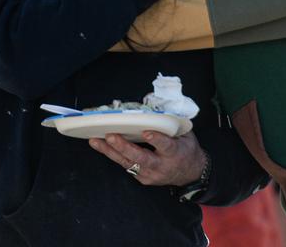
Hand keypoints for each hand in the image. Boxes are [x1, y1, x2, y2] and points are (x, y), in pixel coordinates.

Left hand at [88, 130, 205, 186]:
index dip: (156, 139)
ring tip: (95, 140)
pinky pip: (126, 165)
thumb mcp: (186, 134)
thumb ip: (172, 123)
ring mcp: (150, 174)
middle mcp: (161, 166)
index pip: (165, 146)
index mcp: (175, 153)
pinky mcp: (142, 178)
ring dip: (110, 151)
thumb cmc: (186, 150)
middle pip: (141, 158)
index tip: (146, 132)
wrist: (190, 174)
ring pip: (128, 162)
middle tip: (110, 136)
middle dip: (124, 147)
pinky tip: (101, 146)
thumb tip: (155, 107)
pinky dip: (113, 155)